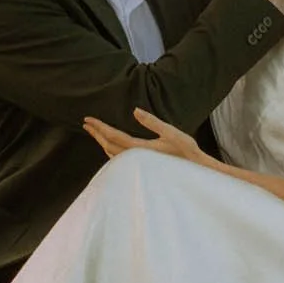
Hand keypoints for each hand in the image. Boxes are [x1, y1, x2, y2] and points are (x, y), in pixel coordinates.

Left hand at [83, 108, 209, 164]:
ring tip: (96, 134)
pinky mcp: (141, 169)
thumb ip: (152, 122)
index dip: (99, 127)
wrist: (196, 172)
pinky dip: (110, 152)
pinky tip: (111, 148)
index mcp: (141, 149)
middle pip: (108, 146)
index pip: (113, 136)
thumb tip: (135, 110)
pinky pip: (119, 161)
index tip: (88, 120)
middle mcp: (136, 159)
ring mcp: (138, 166)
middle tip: (86, 124)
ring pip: (112, 155)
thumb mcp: (171, 133)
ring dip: (102, 143)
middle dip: (96, 134)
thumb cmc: (186, 152)